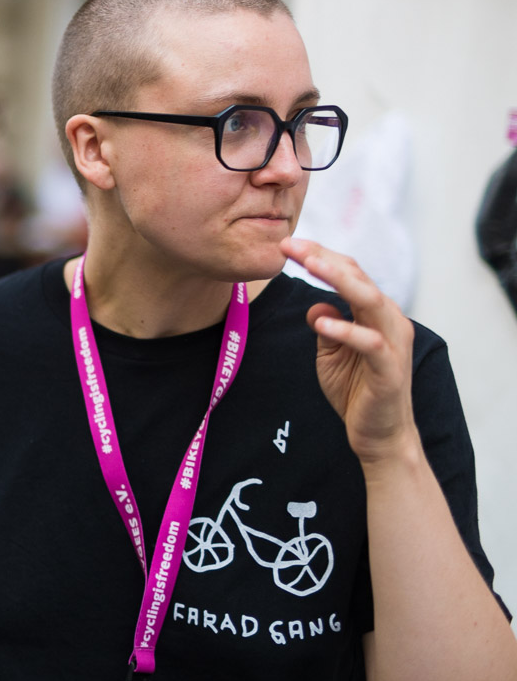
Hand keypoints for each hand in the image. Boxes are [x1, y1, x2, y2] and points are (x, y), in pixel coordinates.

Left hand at [280, 239, 418, 462]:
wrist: (378, 436)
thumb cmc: (356, 391)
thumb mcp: (330, 353)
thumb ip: (326, 326)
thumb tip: (316, 305)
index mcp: (374, 313)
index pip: (350, 273)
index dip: (320, 256)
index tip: (288, 245)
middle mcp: (389, 321)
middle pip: (359, 278)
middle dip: (324, 258)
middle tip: (291, 245)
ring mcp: (393, 344)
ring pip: (371, 300)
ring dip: (339, 280)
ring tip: (310, 265)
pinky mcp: (390, 370)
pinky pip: (371, 344)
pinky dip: (348, 330)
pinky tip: (323, 323)